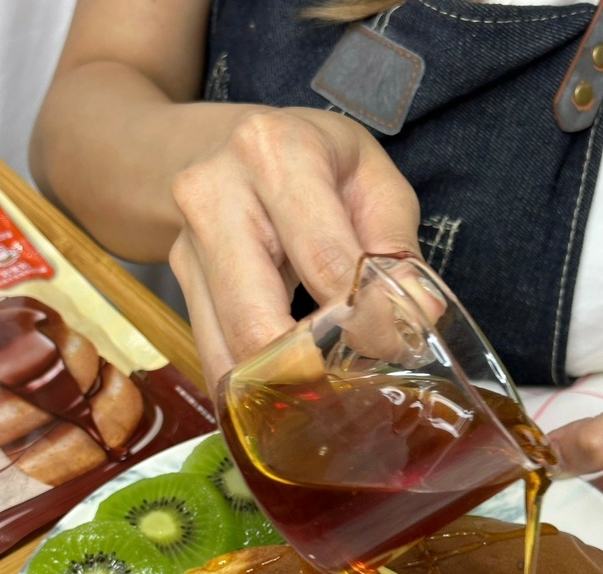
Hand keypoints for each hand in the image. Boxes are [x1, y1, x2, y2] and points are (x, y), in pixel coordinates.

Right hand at [168, 106, 420, 393]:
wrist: (229, 145)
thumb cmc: (317, 163)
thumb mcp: (372, 180)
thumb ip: (396, 245)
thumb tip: (421, 313)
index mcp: (276, 152)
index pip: (326, 262)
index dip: (365, 320)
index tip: (395, 348)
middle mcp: (215, 194)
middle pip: (258, 322)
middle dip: (311, 372)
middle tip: (353, 389)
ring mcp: (188, 243)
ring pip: (228, 351)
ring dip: (279, 389)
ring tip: (323, 399)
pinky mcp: (181, 282)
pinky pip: (213, 354)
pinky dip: (251, 386)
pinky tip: (285, 391)